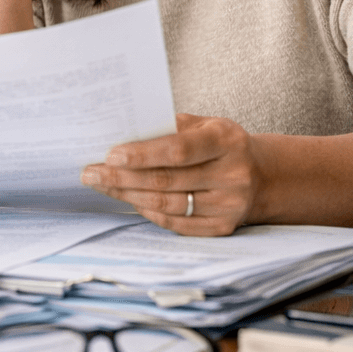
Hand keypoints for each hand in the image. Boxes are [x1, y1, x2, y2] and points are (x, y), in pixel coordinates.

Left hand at [80, 114, 261, 236]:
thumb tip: (122, 130)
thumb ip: (169, 125)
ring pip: (168, 204)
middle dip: (122, 178)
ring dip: (128, 196)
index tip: (110, 155)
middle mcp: (232, 175)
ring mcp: (229, 205)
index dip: (142, 154)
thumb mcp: (205, 124)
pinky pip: (176, 224)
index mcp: (226, 140)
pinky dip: (149, 212)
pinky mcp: (223, 227)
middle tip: (90, 172)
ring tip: (102, 185)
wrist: (261, 175)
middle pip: (167, 180)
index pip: (178, 150)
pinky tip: (129, 200)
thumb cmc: (221, 144)